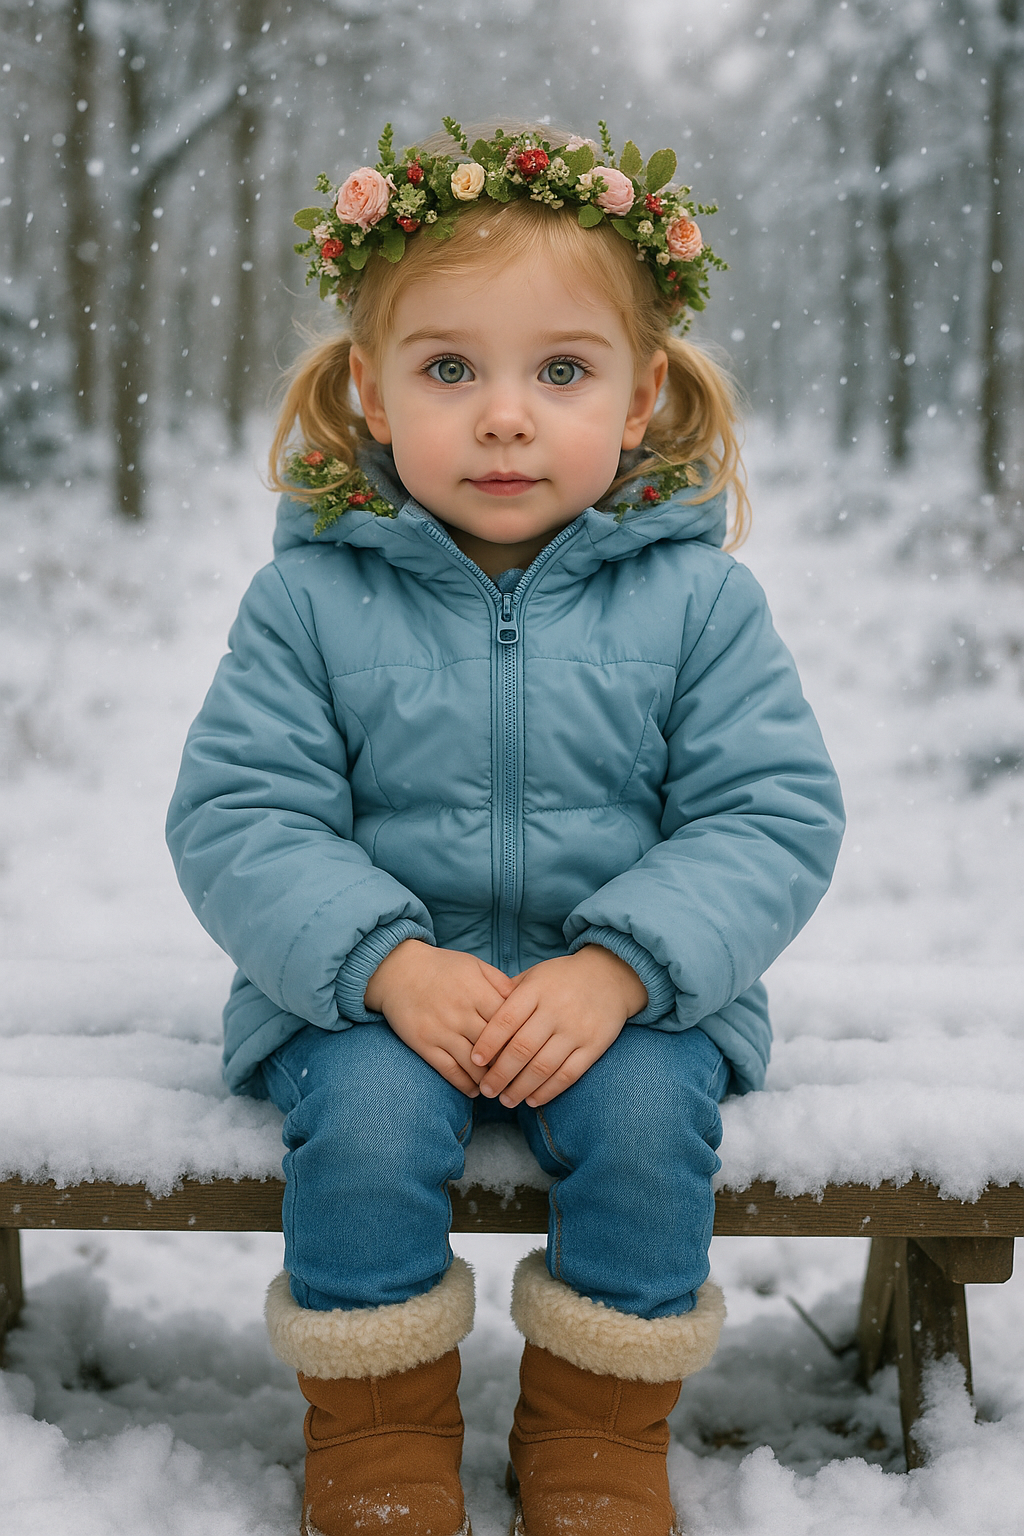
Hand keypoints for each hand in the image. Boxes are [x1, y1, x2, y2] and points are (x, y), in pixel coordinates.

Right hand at [364, 939, 518, 1096]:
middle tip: (523, 1078)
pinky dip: (464, 1084)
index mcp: (477, 991)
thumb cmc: (442, 967)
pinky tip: (475, 1090)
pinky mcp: (424, 1044)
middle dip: (510, 1065)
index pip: (509, 1022)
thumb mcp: (475, 965)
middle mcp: (460, 1013)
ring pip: (473, 1065)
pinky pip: (449, 1070)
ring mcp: (441, 1030)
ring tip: (502, 1088)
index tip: (533, 1052)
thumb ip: (500, 983)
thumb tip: (526, 1003)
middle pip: (494, 1046)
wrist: (398, 970)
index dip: (522, 1039)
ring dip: (489, 1080)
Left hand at [470, 946, 647, 1108]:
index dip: (488, 1042)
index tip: (474, 1060)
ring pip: (543, 1066)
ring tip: (505, 1100)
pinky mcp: (594, 1045)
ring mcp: (576, 1029)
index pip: (506, 1020)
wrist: (610, 976)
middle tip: (486, 1089)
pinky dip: (548, 1091)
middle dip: (500, 1073)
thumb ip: (507, 995)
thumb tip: (476, 1018)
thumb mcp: (534, 976)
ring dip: (520, 1088)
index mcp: (536, 990)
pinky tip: (532, 1099)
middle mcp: (555, 1010)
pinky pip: (568, 1074)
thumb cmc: (561, 979)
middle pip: (522, 1048)